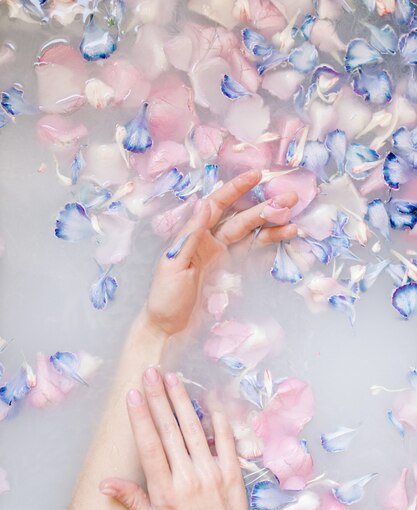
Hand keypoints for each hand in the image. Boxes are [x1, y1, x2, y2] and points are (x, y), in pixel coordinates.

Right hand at [99, 368, 267, 509]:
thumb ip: (131, 499)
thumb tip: (103, 483)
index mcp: (165, 491)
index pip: (149, 447)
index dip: (140, 418)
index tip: (132, 395)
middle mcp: (188, 478)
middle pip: (170, 431)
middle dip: (158, 398)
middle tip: (150, 372)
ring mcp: (211, 472)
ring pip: (194, 429)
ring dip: (182, 401)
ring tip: (173, 377)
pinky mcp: (232, 470)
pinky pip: (225, 438)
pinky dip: (217, 417)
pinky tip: (209, 398)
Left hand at [145, 169, 297, 335]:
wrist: (168, 328)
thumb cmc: (165, 297)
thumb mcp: (173, 265)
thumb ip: (191, 235)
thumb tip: (204, 203)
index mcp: (195, 236)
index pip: (218, 206)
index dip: (236, 189)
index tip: (256, 176)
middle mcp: (210, 242)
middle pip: (241, 218)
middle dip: (264, 207)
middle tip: (290, 198)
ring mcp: (223, 257)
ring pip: (251, 235)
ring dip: (271, 226)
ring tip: (292, 220)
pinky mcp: (232, 272)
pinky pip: (253, 254)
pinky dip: (268, 245)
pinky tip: (284, 237)